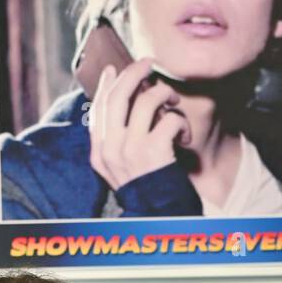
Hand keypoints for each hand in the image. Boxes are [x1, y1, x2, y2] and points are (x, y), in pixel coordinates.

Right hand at [88, 57, 190, 191]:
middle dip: (135, 72)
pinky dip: (181, 123)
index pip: (98, 108)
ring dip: (166, 96)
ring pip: (147, 101)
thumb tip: (122, 97)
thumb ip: (117, 139)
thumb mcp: (122, 167)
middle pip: (118, 95)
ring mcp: (130, 151)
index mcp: (98, 152)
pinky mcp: (153, 153)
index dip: (107, 84)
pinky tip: (184, 137)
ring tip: (174, 105)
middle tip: (150, 63)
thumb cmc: (147, 190)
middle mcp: (110, 149)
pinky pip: (169, 119)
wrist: (160, 219)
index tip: (114, 68)